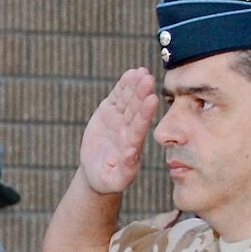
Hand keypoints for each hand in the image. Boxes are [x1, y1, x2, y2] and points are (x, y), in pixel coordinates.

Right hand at [79, 69, 158, 195]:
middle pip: (136, 109)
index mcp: (132, 144)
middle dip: (141, 94)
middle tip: (148, 79)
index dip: (145, 113)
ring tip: (140, 71)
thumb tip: (130, 153)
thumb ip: (125, 169)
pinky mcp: (109, 113)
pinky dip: (122, 86)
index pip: (140, 127)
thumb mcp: (116, 180)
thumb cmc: (108, 179)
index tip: (152, 100)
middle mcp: (129, 129)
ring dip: (134, 86)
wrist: (99, 171)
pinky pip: (117, 98)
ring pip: (128, 100)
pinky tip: (130, 74)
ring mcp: (120, 120)